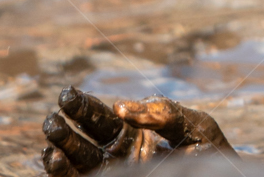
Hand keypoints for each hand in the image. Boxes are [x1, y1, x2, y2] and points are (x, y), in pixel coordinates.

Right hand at [42, 86, 235, 175]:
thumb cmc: (211, 151)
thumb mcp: (191, 124)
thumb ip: (162, 112)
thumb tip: (120, 106)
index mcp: (133, 131)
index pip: (100, 116)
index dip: (82, 105)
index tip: (67, 94)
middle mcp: (117, 152)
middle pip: (82, 137)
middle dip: (66, 125)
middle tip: (54, 116)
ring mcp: (111, 171)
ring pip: (75, 161)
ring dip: (59, 149)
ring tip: (52, 134)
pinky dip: (62, 173)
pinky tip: (55, 160)